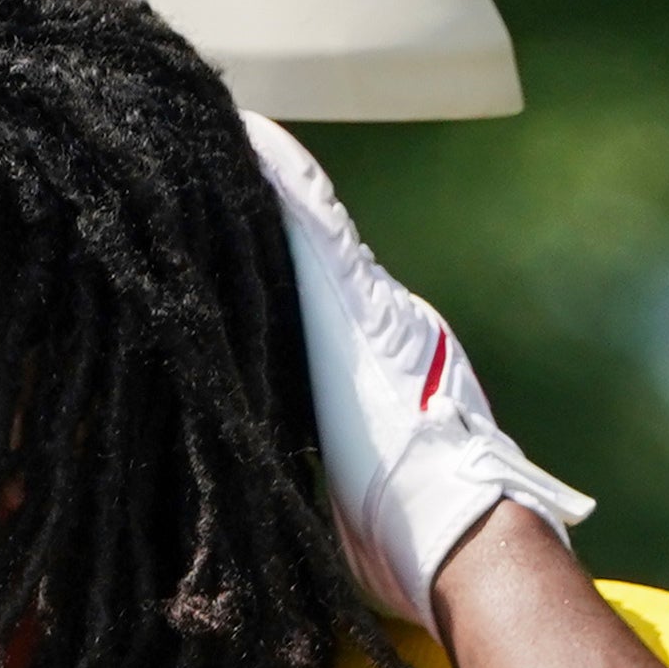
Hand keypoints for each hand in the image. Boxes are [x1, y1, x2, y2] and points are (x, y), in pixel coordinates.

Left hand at [244, 113, 593, 622]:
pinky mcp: (357, 302)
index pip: (310, 295)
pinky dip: (278, 174)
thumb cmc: (407, 547)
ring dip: (261, 173)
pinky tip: (244, 132)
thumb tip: (266, 505)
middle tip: (205, 144)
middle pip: (301, 248)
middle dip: (257, 199)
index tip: (227, 225)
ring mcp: (370, 306)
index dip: (269, 257)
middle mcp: (378, 322)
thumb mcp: (342, 500)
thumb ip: (314, 475)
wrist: (463, 539)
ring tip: (217, 120)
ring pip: (303, 221)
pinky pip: (308, 219)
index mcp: (373, 365)